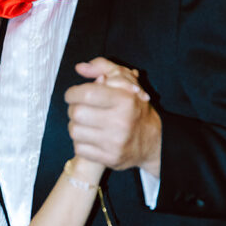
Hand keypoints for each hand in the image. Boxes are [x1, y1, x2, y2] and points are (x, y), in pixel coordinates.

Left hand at [65, 57, 161, 175]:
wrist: (153, 140)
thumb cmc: (134, 107)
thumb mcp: (125, 81)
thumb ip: (102, 67)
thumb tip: (79, 67)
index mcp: (125, 100)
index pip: (86, 94)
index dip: (73, 93)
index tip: (72, 94)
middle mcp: (120, 122)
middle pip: (77, 113)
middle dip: (73, 108)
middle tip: (79, 108)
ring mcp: (115, 143)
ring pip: (74, 131)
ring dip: (75, 125)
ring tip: (84, 122)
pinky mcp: (110, 159)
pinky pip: (79, 148)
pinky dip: (80, 141)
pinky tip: (89, 136)